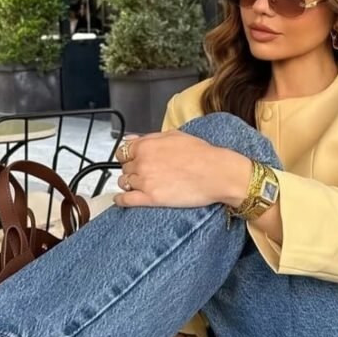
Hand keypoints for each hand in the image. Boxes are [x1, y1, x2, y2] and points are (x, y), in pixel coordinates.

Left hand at [113, 130, 251, 208]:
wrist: (216, 173)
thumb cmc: (200, 154)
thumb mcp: (173, 136)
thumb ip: (149, 138)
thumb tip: (131, 140)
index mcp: (146, 145)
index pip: (123, 151)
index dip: (128, 157)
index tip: (133, 161)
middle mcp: (142, 162)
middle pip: (124, 168)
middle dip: (132, 170)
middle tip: (145, 173)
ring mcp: (145, 181)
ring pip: (124, 183)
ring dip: (130, 184)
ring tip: (141, 185)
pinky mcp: (150, 198)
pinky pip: (126, 200)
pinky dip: (121, 200)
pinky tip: (122, 200)